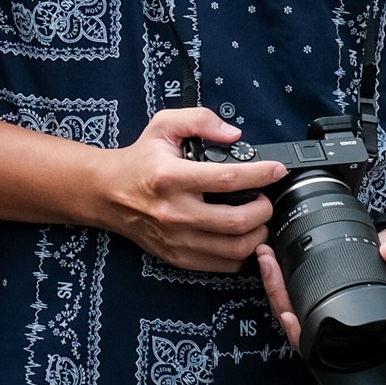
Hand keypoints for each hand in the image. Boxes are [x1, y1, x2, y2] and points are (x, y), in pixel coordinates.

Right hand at [101, 108, 286, 273]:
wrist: (109, 193)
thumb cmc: (141, 159)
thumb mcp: (164, 125)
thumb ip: (200, 120)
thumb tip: (233, 135)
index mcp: (171, 177)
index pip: (226, 179)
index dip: (259, 174)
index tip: (276, 170)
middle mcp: (174, 212)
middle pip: (235, 221)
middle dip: (263, 210)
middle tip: (267, 199)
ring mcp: (176, 240)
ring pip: (232, 249)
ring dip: (257, 235)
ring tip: (258, 218)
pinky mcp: (177, 257)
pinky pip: (221, 265)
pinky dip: (240, 253)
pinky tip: (243, 236)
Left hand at [256, 225, 385, 350]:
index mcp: (351, 325)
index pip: (319, 340)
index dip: (300, 334)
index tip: (287, 316)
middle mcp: (331, 320)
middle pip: (294, 319)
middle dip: (276, 292)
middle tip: (267, 262)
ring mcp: (319, 306)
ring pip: (287, 305)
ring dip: (272, 281)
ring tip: (264, 254)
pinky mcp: (311, 290)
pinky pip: (288, 291)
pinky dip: (277, 276)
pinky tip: (270, 257)